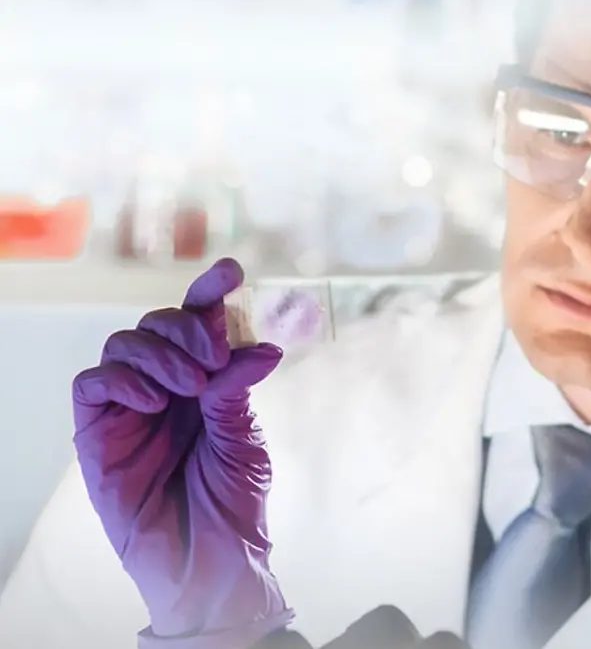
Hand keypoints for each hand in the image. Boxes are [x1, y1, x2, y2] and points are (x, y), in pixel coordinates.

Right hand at [72, 258, 292, 647]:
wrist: (208, 559)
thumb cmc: (231, 501)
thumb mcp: (243, 437)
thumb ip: (237, 389)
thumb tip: (259, 345)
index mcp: (205, 381)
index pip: (201, 325)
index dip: (209, 293)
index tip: (232, 270)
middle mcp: (165, 386)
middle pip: (159, 324)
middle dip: (188, 328)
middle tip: (215, 359)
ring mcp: (129, 407)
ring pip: (124, 343)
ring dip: (160, 354)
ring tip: (192, 388)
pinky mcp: (96, 432)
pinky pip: (92, 383)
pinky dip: (123, 379)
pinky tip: (155, 402)